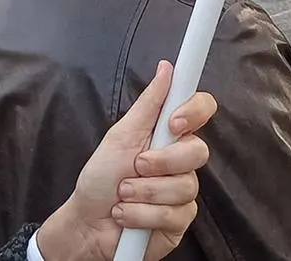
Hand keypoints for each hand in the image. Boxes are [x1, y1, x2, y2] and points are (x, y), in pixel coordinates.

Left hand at [34, 61, 217, 260]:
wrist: (88, 223)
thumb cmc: (101, 177)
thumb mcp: (120, 136)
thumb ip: (148, 104)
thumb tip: (167, 68)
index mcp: (168, 133)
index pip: (201, 110)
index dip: (194, 111)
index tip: (173, 123)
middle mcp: (180, 160)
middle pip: (199, 151)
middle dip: (161, 162)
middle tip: (135, 167)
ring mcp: (182, 191)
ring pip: (184, 186)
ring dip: (144, 192)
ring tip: (123, 195)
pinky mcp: (180, 220)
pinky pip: (175, 214)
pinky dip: (143, 214)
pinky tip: (128, 215)